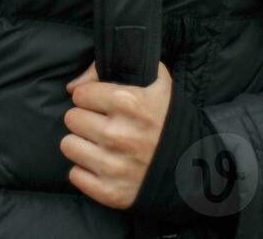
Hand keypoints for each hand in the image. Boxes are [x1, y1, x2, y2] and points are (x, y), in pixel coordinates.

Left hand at [60, 60, 171, 209]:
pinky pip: (75, 175)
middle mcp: (118, 134)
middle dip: (85, 119)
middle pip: (71, 118)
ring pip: (68, 145)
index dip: (90, 97)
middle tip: (102, 124)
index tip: (101, 104)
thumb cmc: (169, 120)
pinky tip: (103, 165)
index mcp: (128, 102)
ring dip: (82, 144)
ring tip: (100, 144)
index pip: (80, 94)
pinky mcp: (109, 192)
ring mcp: (113, 166)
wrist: (194, 166)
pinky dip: (86, 170)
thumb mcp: (155, 82)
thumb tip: (71, 86)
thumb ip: (109, 70)